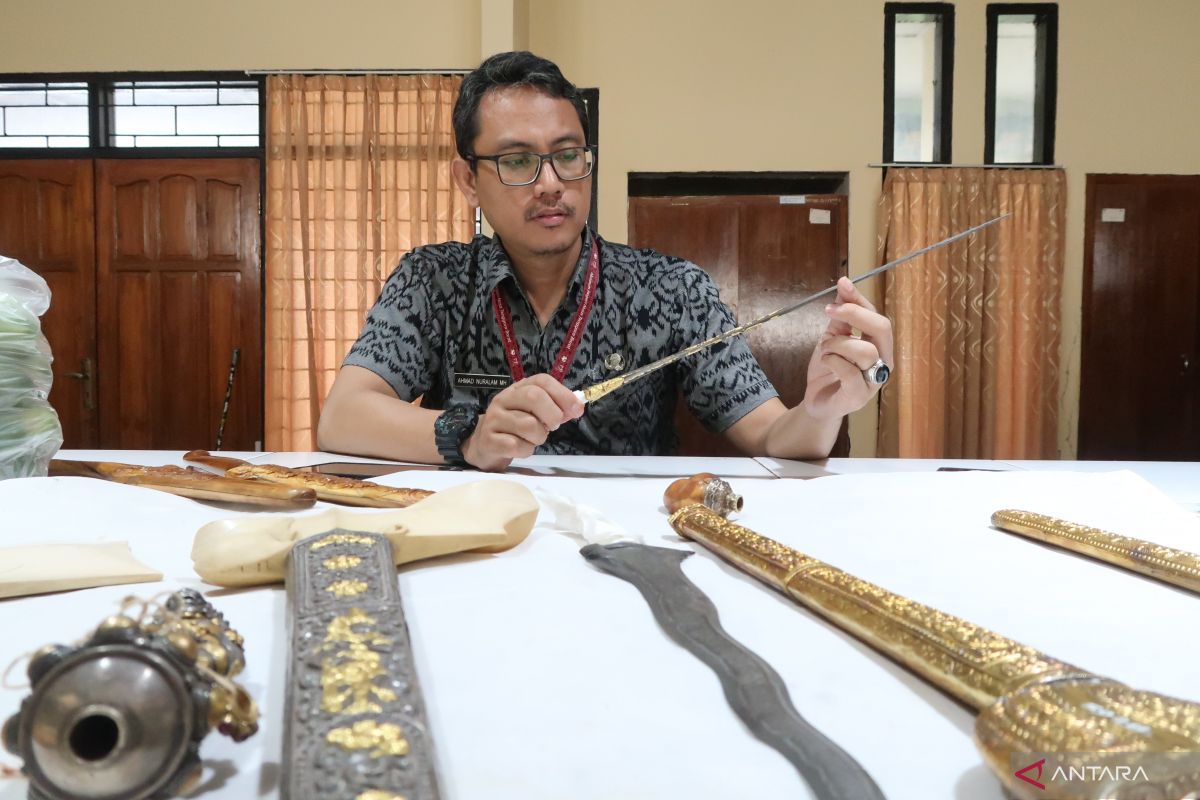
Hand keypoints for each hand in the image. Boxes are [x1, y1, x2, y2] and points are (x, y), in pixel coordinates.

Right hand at [461, 374, 583, 471]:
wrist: (482, 444)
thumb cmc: (514, 427)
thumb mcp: (534, 413)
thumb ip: (555, 408)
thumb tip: (577, 408)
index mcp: (517, 389)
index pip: (542, 381)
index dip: (562, 394)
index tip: (576, 409)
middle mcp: (503, 399)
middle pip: (534, 397)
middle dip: (552, 414)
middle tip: (553, 426)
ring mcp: (494, 419)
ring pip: (528, 425)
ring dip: (539, 437)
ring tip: (533, 439)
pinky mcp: (489, 440)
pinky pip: (516, 446)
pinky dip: (526, 450)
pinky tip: (521, 448)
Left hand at [803, 276, 894, 420]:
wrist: (817, 402)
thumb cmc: (830, 369)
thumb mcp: (833, 337)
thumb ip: (841, 316)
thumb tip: (844, 284)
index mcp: (880, 345)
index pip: (877, 316)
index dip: (859, 299)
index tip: (842, 284)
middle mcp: (883, 361)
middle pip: (882, 328)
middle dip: (855, 314)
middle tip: (830, 312)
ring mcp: (874, 380)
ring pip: (864, 350)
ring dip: (837, 344)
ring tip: (825, 350)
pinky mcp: (859, 396)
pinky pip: (850, 372)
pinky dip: (833, 361)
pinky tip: (826, 361)